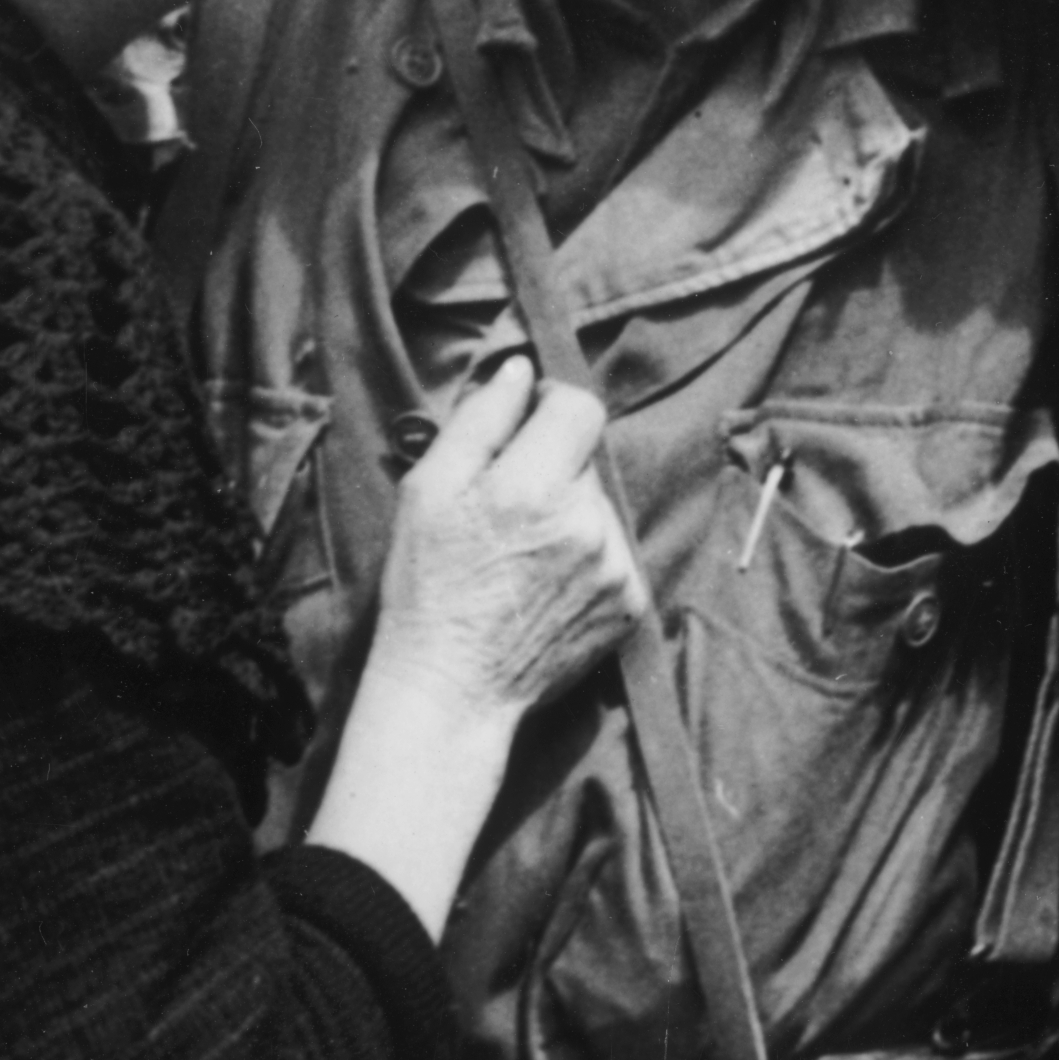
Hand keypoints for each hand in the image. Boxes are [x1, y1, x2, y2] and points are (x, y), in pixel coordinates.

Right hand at [371, 357, 646, 722]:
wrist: (452, 690)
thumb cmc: (427, 586)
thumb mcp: (427, 490)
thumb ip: (479, 420)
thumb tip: (520, 370)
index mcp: (534, 487)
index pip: (579, 406)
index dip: (551, 406)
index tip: (526, 426)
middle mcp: (587, 524)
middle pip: (587, 458)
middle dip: (552, 468)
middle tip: (505, 511)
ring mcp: (616, 567)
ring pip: (601, 505)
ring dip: (570, 514)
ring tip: (522, 557)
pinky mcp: (631, 604)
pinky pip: (614, 552)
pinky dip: (587, 558)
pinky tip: (544, 586)